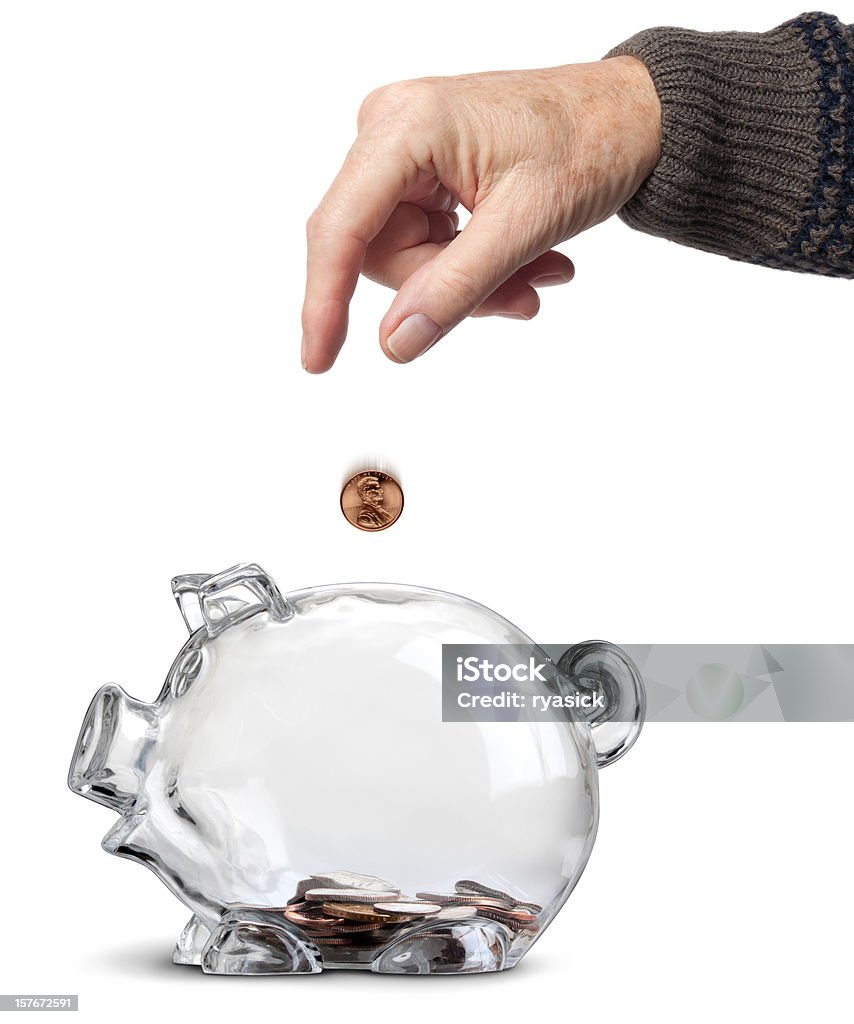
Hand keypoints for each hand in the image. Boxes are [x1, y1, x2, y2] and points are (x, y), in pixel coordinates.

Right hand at [301, 56, 660, 371]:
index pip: (343, 228)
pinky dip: (472, 265)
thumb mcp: (524, 226)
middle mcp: (391, 129)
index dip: (324, 300)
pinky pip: (425, 242)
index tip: (318, 359)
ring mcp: (404, 150)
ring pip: (406, 256)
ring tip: (537, 274)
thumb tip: (395, 343)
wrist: (632, 116)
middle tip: (519, 298)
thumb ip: (455, 289)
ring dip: (469, 282)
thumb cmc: (590, 143)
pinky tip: (526, 262)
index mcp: (407, 126)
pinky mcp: (422, 170)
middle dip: (444, 289)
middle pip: (379, 251)